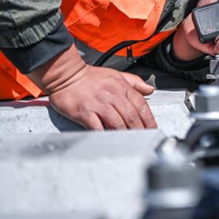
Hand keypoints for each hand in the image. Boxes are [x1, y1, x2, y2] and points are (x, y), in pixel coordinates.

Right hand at [30, 45, 157, 130]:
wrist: (66, 75)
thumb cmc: (91, 77)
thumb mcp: (117, 75)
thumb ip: (135, 83)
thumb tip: (150, 90)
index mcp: (122, 87)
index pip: (141, 105)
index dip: (149, 119)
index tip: (153, 129)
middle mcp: (112, 95)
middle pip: (131, 116)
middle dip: (140, 130)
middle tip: (144, 139)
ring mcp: (98, 104)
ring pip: (117, 123)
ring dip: (125, 134)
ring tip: (131, 143)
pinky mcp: (84, 112)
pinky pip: (97, 127)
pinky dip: (105, 135)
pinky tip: (110, 141)